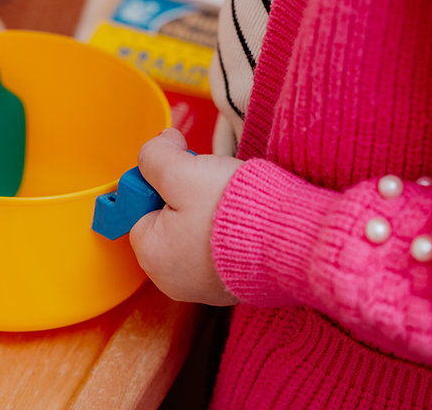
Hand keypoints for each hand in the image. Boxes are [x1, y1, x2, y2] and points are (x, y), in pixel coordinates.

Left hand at [130, 129, 242, 305]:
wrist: (291, 239)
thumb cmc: (233, 210)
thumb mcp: (181, 172)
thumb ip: (156, 156)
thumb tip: (159, 144)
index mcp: (152, 257)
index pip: (139, 208)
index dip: (158, 182)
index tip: (180, 172)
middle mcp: (173, 280)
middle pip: (167, 220)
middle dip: (185, 196)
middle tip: (207, 185)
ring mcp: (204, 286)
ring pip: (194, 232)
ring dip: (209, 211)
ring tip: (231, 201)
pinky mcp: (232, 285)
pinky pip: (220, 248)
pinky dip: (229, 231)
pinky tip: (245, 219)